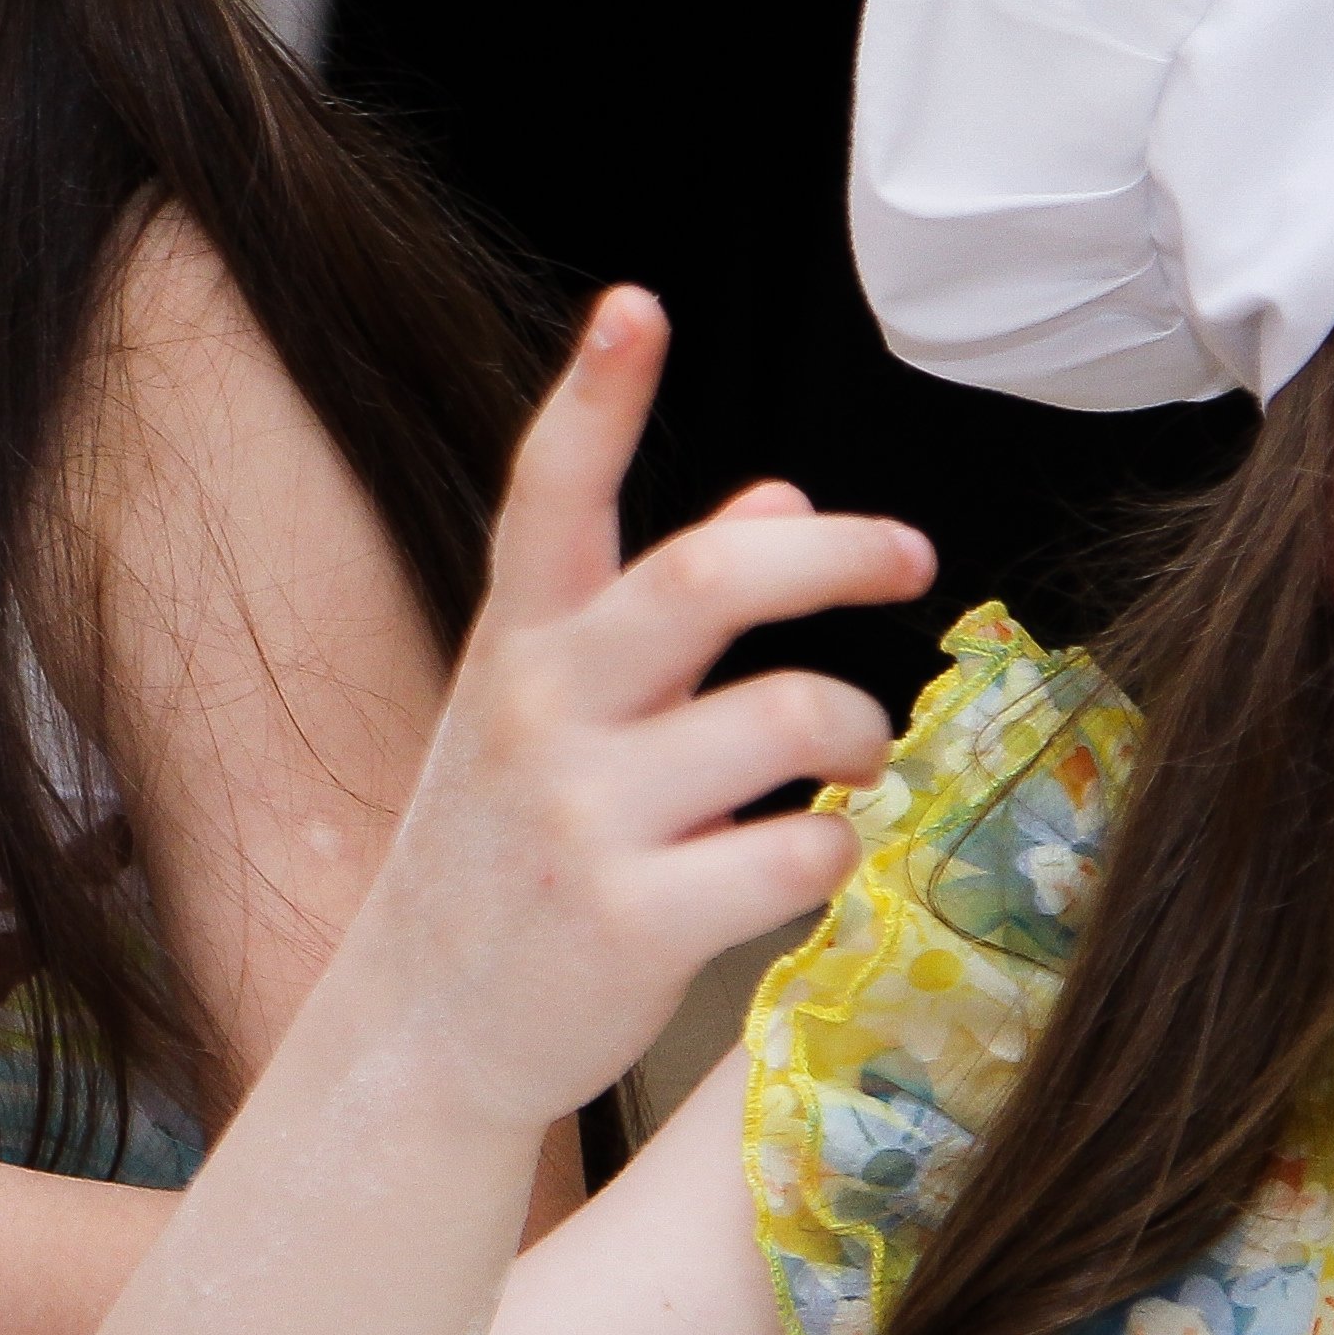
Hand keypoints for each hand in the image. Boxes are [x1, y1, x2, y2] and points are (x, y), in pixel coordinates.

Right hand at [340, 287, 928, 1130]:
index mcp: (517, 648)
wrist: (423, 1028)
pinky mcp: (631, 920)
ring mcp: (579, 818)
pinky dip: (832, 848)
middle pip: (704, 581)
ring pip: (786, 721)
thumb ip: (653, 605)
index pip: (547, 496)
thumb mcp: (549, 712)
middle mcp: (539, 713)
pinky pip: (800, 851)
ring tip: (856, 757)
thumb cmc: (501, 851)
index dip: (596, 397)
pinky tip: (807, 858)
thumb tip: (782, 492)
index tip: (637, 307)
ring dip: (855, 730)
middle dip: (831, 552)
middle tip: (910, 554)